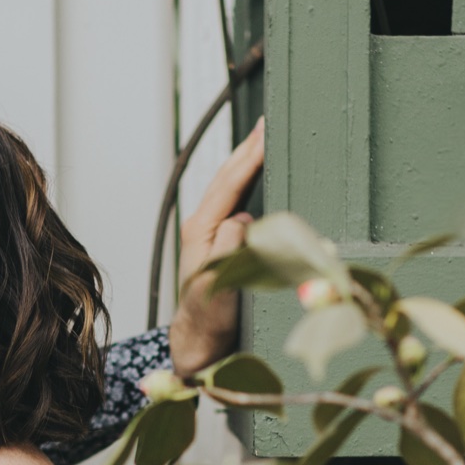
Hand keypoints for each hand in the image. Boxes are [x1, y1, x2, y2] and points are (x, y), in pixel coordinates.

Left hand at [170, 118, 264, 379]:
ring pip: (228, 186)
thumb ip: (228, 253)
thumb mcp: (219, 288)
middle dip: (247, 147)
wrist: (197, 344)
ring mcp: (208, 232)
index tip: (265, 130)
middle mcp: (202, 226)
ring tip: (263, 136)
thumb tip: (241, 221)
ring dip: (246, 160)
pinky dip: (245, 180)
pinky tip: (256, 172)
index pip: (230, 184)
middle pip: (227, 177)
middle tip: (267, 119)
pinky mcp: (217, 241)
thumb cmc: (210, 322)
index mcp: (202, 231)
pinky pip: (233, 200)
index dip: (249, 156)